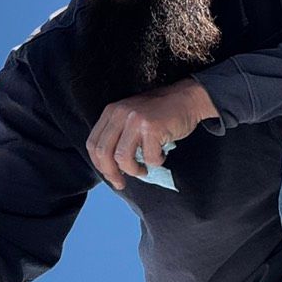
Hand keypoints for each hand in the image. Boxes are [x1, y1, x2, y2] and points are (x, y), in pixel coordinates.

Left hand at [86, 78, 219, 190]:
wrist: (187, 98)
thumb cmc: (159, 114)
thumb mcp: (130, 118)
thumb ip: (117, 136)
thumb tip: (109, 168)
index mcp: (112, 112)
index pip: (93, 144)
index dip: (99, 165)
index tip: (109, 175)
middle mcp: (120, 113)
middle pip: (103, 152)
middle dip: (111, 173)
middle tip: (120, 183)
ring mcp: (136, 119)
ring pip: (122, 158)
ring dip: (133, 170)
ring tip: (143, 170)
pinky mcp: (152, 127)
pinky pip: (148, 157)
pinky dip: (155, 162)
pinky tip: (160, 155)